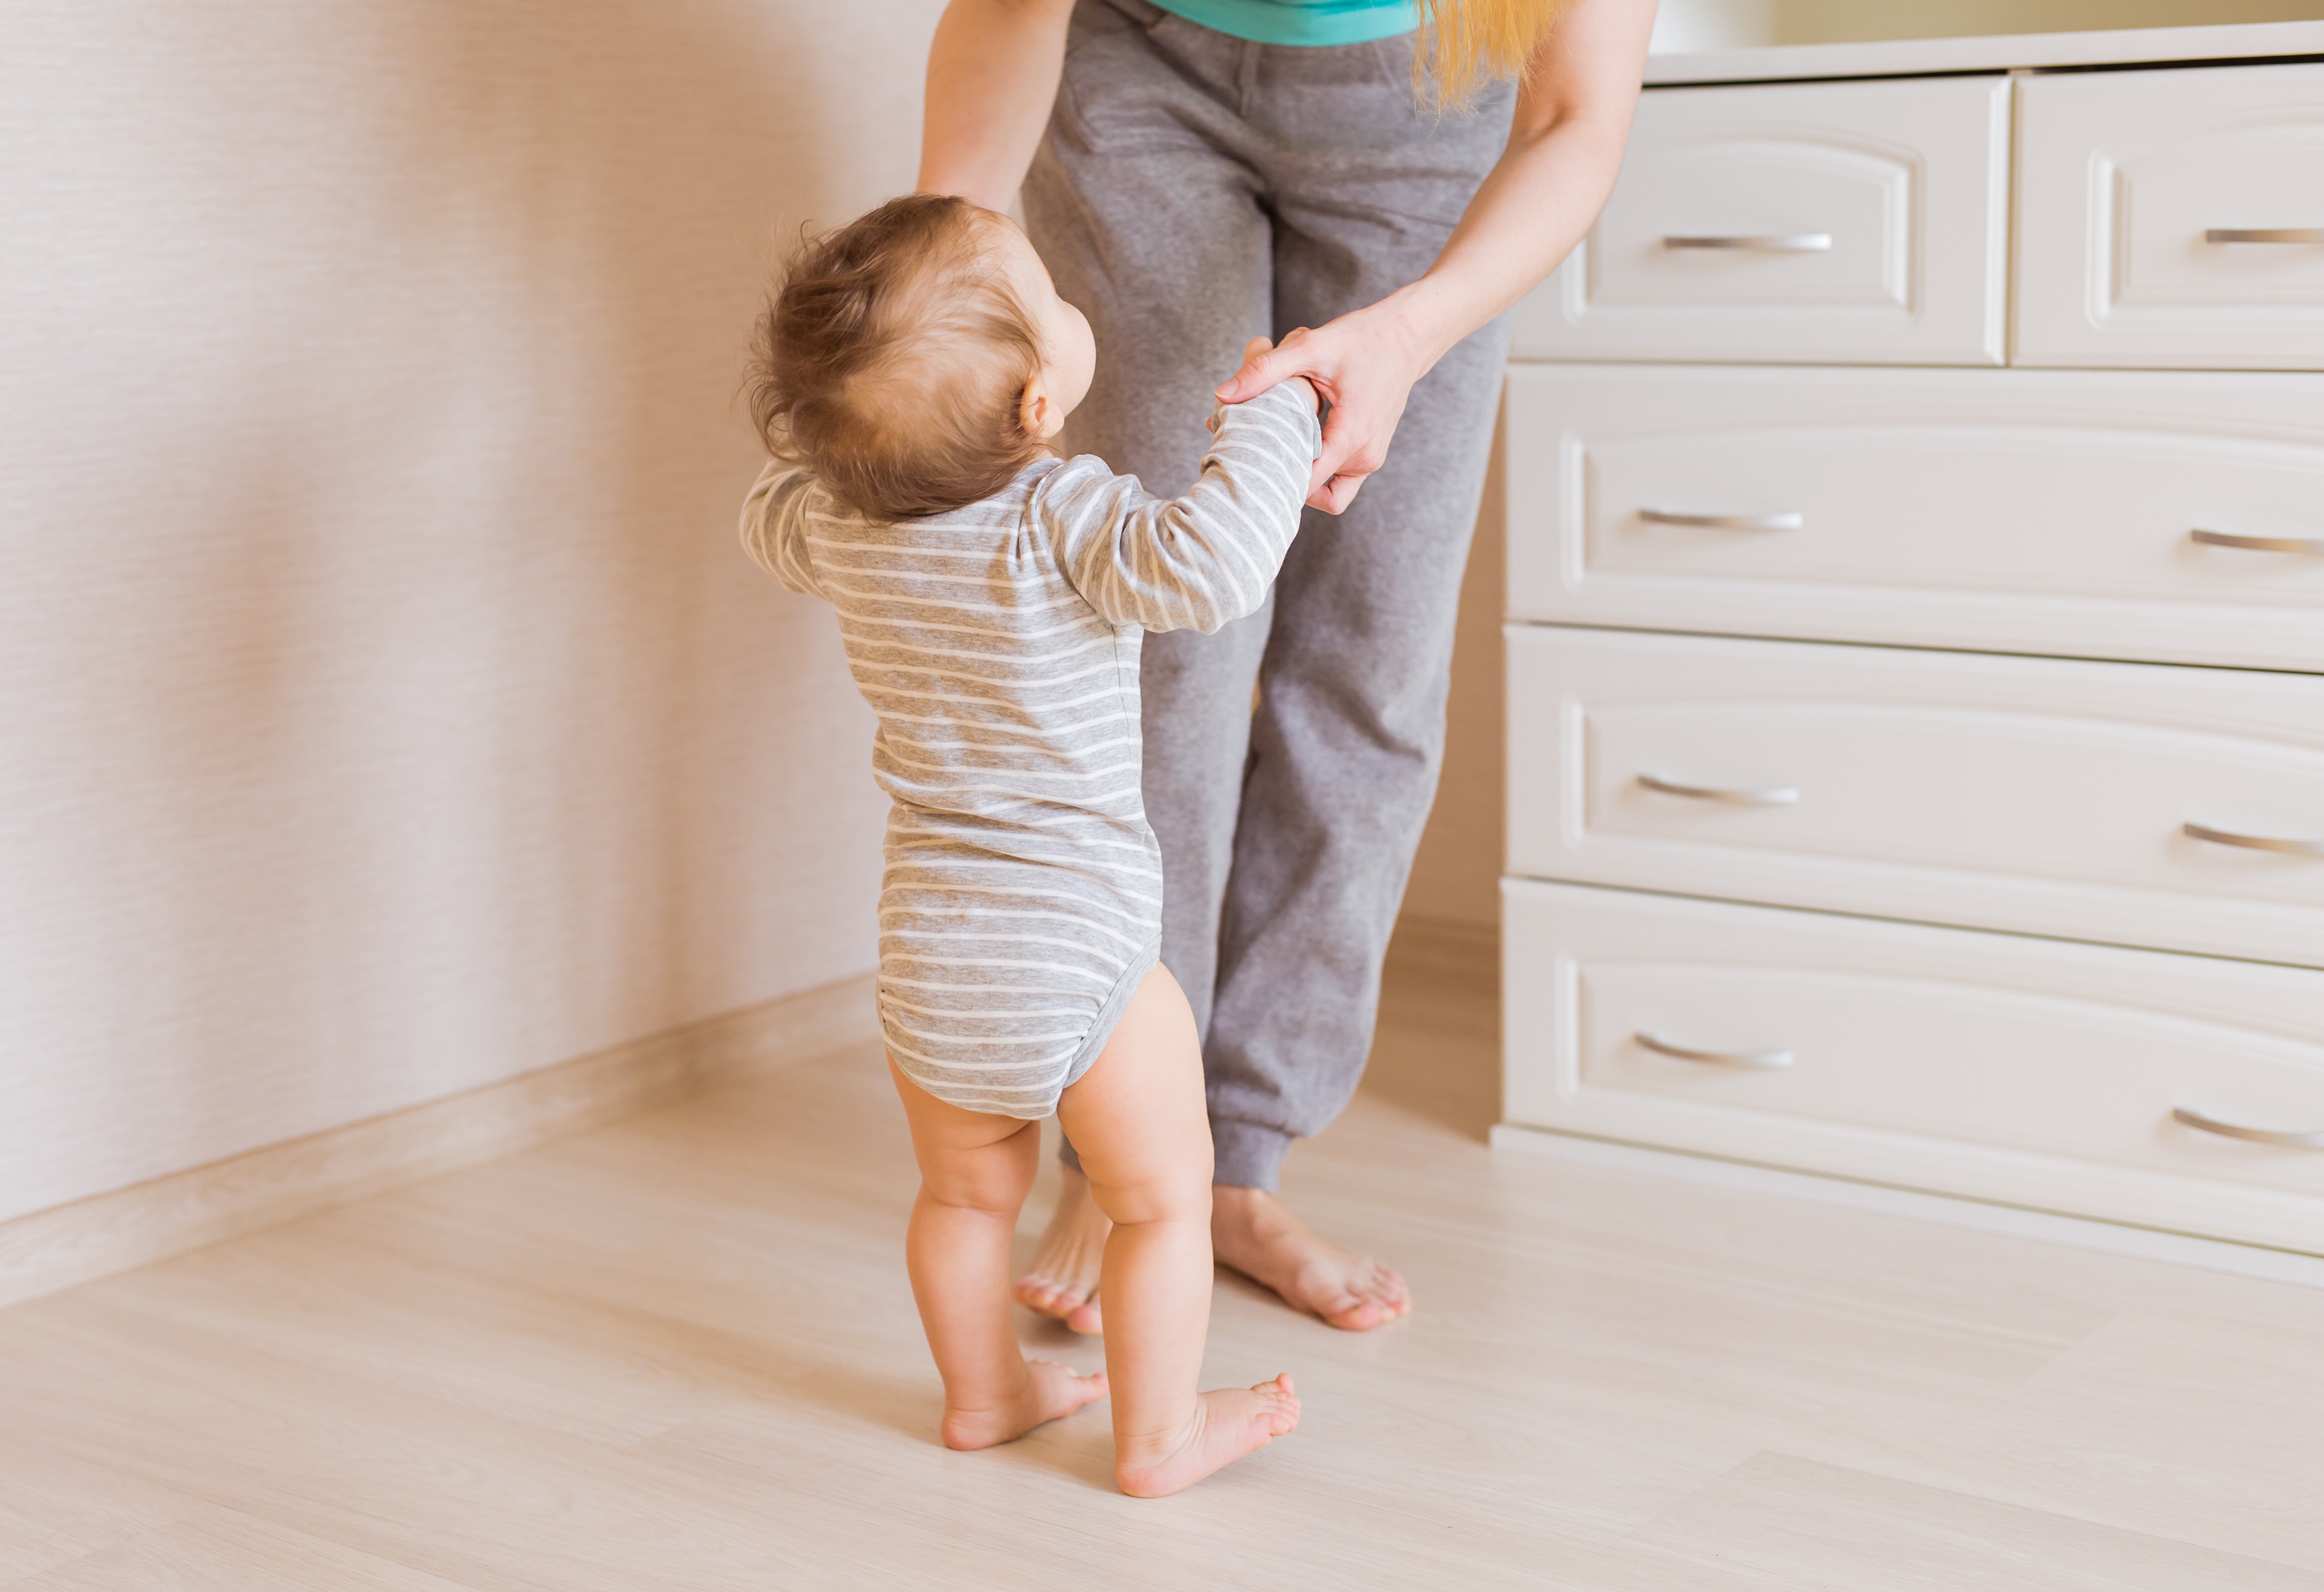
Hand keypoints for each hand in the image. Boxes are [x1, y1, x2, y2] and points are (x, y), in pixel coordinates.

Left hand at [1214, 310, 1426, 513]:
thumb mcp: (1311, 347)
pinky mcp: (1370, 456)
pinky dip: (1316, 470)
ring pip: (1327, 493)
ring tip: (1275, 447)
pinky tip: (1295, 441)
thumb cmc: (1364, 338)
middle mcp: (1365, 457)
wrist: (1409, 336)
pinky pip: (1338, 480)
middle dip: (1280, 478)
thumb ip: (1265, 370)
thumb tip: (1222, 395)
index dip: (1271, 480)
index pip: (1304, 484)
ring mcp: (1370, 460)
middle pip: (1312, 494)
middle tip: (1252, 454)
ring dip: (1299, 476)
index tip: (1246, 466)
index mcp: (1351, 436)